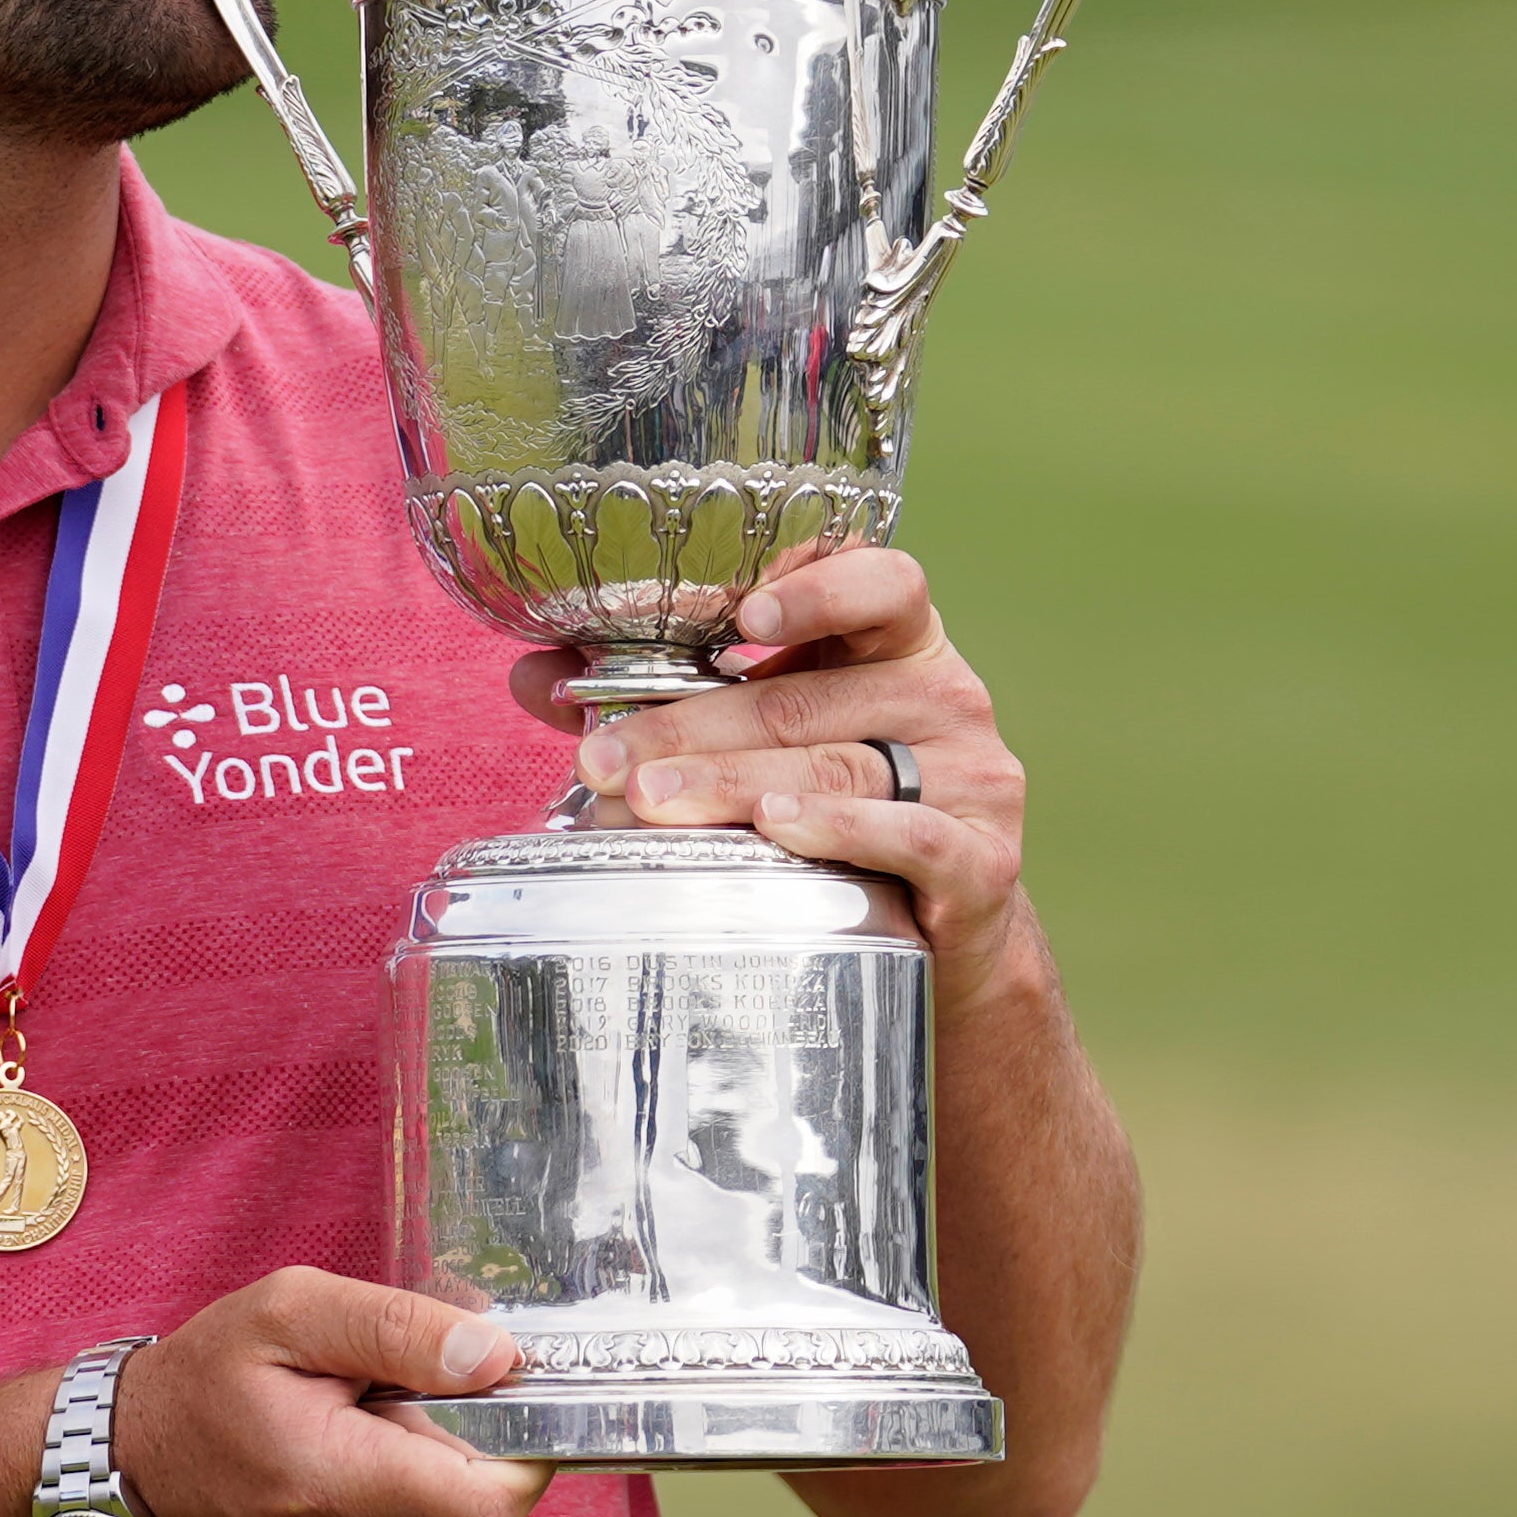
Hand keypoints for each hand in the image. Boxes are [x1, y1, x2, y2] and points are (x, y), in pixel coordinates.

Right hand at [114, 1270, 552, 1516]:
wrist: (143, 1477)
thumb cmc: (211, 1386)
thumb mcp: (291, 1313)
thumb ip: (400, 1327)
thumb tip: (498, 1356)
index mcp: (335, 1486)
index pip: (492, 1502)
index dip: (515, 1437)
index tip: (479, 1390)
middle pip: (491, 1503)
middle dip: (466, 1441)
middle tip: (390, 1406)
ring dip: (443, 1477)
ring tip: (365, 1445)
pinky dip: (431, 1515)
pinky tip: (369, 1488)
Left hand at [510, 548, 1037, 1017]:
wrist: (944, 934)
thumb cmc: (837, 811)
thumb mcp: (762, 738)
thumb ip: (664, 698)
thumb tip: (533, 676)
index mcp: (899, 643)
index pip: (885, 582)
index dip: (819, 588)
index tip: (742, 612)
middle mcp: (946, 697)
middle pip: (811, 700)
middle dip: (694, 727)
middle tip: (604, 757)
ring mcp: (974, 778)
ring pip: (841, 767)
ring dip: (733, 785)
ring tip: (650, 799)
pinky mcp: (984, 860)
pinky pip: (911, 835)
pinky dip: (839, 828)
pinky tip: (777, 827)